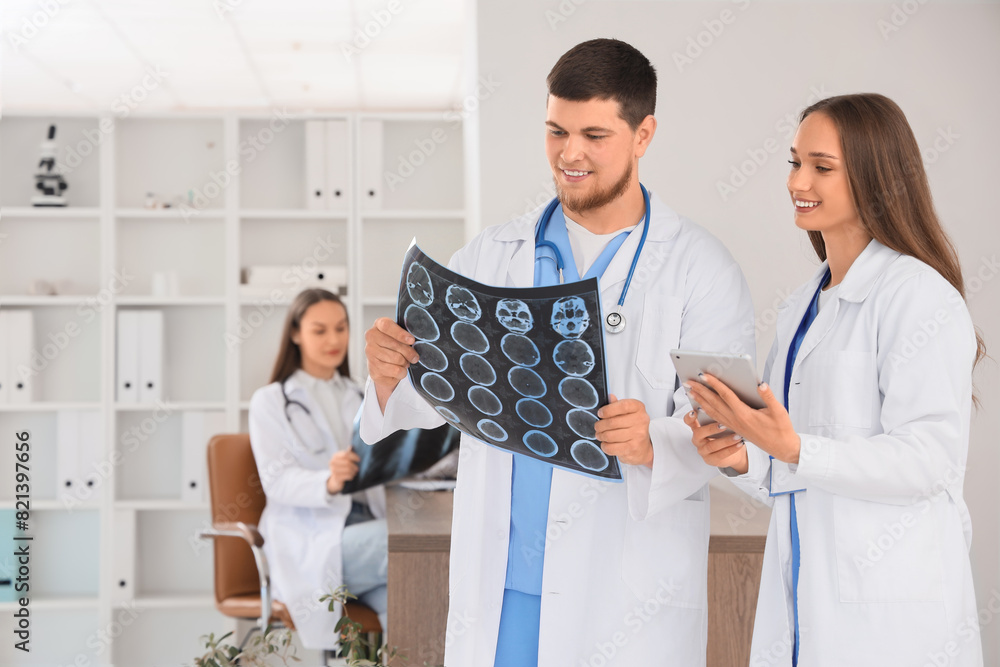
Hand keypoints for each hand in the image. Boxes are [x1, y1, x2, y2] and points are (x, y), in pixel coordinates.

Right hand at [327, 450, 359, 493]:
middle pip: (348, 462)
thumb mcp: (344, 460)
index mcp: (335, 456)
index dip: (354, 456)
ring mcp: (333, 470)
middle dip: (354, 466)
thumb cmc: (342, 467)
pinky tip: (352, 476)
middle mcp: (332, 462)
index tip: (359, 460)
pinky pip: (348, 476)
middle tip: (357, 469)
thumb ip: (347, 453)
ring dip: (354, 472)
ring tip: (354, 472)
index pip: (346, 454)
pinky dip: (352, 476)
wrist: (335, 480)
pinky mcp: (336, 478)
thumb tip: (351, 446)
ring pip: (348, 469)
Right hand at [364, 317, 418, 412]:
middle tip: (414, 357)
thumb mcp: (400, 337)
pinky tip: (400, 369)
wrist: (384, 365)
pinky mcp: (373, 368)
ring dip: (405, 362)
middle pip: (394, 344)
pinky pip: (395, 370)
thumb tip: (416, 343)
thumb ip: (405, 336)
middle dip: (408, 352)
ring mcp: (370, 353)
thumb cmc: (394, 347)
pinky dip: (402, 372)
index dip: (400, 334)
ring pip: (396, 359)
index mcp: (378, 325)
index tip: (412, 340)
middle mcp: (371, 338)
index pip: (387, 326)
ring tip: (405, 362)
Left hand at [594, 395, 653, 467]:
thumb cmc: (632, 426)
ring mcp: (638, 435)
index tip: (600, 413)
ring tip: (600, 435)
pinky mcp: (633, 448)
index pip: (623, 406)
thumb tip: (610, 396)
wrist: (643, 447)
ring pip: (610, 435)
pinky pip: (612, 447)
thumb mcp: (627, 412)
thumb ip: (617, 404)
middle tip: (597, 427)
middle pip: (613, 422)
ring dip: (601, 436)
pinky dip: (605, 446)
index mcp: (638, 408)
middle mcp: (641, 420)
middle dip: (600, 425)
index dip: (608, 410)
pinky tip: (605, 444)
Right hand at [684, 410, 748, 473]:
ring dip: (726, 440)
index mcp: (697, 428)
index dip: (689, 417)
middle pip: (699, 434)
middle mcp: (698, 439)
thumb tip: (725, 405)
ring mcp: (703, 450)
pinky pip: (720, 455)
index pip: (689, 421)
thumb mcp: (721, 424)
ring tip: (737, 436)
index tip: (694, 412)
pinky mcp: (710, 460)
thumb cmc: (726, 434)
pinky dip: (731, 449)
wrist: (734, 452)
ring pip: (712, 446)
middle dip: (711, 429)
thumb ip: (719, 417)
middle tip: (724, 425)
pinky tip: (739, 444)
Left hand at [686, 375, 800, 463]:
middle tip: (688, 381)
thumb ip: (768, 396)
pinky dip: (706, 410)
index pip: (726, 396)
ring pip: (712, 411)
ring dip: (700, 400)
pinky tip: (701, 405)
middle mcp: (735, 420)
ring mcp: (733, 425)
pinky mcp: (734, 428)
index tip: (704, 375)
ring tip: (690, 391)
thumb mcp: (779, 411)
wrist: (781, 448)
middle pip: (714, 402)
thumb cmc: (781, 429)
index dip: (715, 384)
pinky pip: (716, 418)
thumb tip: (760, 384)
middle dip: (700, 391)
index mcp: (744, 414)